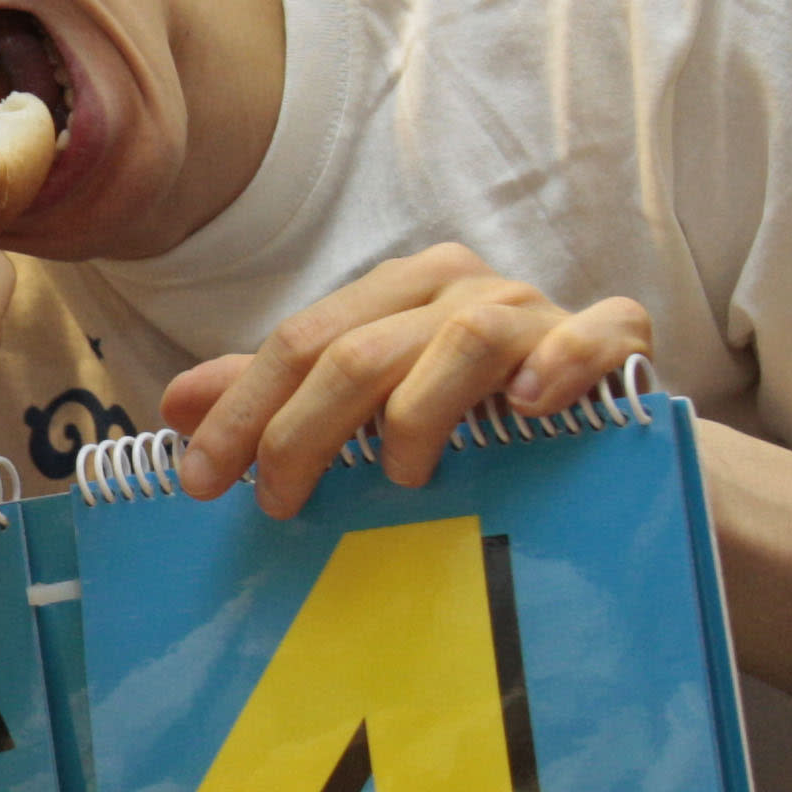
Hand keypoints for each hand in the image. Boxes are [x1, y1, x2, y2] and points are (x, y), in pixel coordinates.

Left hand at [161, 244, 650, 518]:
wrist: (605, 440)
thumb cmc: (474, 419)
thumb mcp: (368, 408)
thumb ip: (278, 401)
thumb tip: (174, 406)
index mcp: (398, 293)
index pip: (300, 342)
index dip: (243, 411)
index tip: (202, 482)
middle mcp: (464, 287)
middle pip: (363, 347)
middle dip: (303, 431)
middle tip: (280, 503)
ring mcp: (541, 309)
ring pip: (466, 338)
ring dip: (419, 414)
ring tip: (403, 477)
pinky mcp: (617, 337)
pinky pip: (594, 334)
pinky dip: (560, 363)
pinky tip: (529, 409)